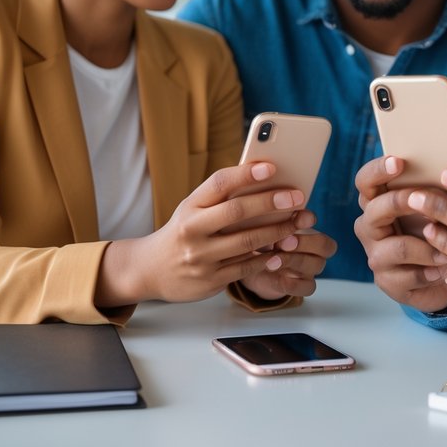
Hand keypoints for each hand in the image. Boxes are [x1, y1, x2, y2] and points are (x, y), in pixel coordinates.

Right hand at [95, 161, 313, 306]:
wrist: (150, 269)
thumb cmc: (183, 232)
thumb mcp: (192, 209)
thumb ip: (221, 197)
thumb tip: (262, 175)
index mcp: (190, 206)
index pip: (219, 184)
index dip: (246, 174)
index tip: (272, 167)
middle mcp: (192, 230)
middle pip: (236, 212)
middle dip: (270, 202)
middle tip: (296, 197)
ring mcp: (200, 257)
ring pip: (246, 242)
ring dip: (276, 232)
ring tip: (296, 224)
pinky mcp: (209, 280)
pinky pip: (245, 268)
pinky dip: (266, 259)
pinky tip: (281, 252)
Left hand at [239, 226, 336, 299]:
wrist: (248, 269)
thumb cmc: (257, 239)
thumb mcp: (259, 227)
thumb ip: (266, 217)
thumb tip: (263, 198)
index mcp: (307, 231)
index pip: (316, 222)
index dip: (307, 220)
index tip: (292, 217)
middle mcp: (314, 251)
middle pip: (324, 245)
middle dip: (303, 242)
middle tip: (281, 242)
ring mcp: (310, 270)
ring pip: (316, 265)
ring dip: (294, 261)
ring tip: (271, 260)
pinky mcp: (302, 286)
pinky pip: (308, 287)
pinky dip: (292, 282)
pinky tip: (275, 276)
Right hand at [353, 156, 446, 312]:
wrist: (444, 274)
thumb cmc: (439, 232)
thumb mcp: (441, 209)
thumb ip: (441, 192)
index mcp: (378, 202)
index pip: (366, 181)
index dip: (378, 170)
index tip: (399, 162)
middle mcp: (370, 227)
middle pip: (374, 209)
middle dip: (402, 202)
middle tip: (427, 204)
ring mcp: (376, 256)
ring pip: (396, 247)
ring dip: (426, 248)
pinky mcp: (387, 282)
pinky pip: (408, 276)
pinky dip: (430, 273)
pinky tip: (443, 271)